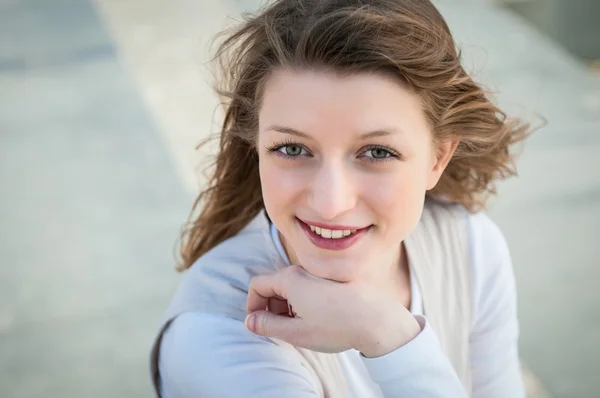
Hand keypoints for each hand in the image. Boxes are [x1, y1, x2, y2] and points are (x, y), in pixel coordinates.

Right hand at [246, 265, 420, 356]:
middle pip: (274, 285)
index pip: (257, 285)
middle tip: (279, 330)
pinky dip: (303, 303)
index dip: (252, 306)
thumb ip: (268, 325)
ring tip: (299, 328)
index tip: (258, 324)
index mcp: (290, 279)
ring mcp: (319, 275)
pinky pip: (309, 289)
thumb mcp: (295, 332)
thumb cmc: (336, 327)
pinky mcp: (333, 281)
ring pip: (292, 288)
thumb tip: (250, 321)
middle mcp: (303, 271)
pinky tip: (317, 322)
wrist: (377, 321)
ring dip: (287, 307)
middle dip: (270, 307)